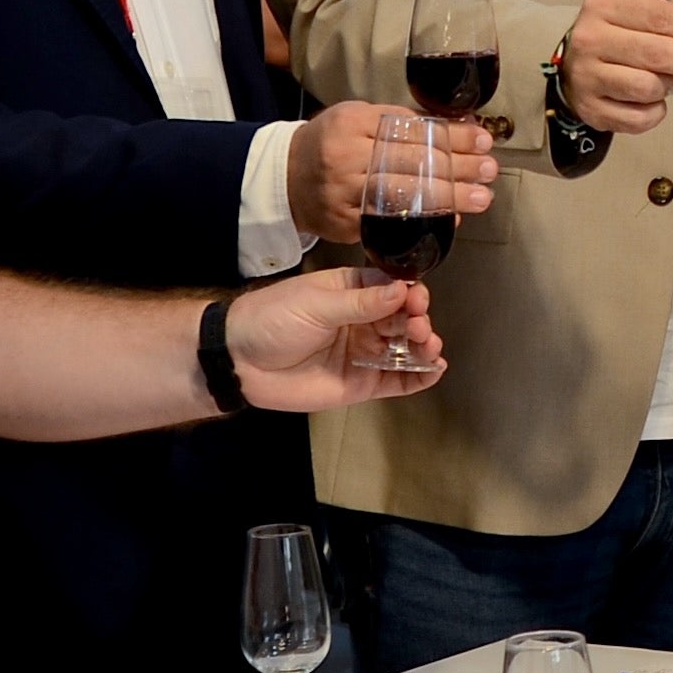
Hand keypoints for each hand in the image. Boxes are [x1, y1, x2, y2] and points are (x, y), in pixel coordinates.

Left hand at [221, 269, 443, 402]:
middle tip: (419, 328)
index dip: (410, 295)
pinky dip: (419, 376)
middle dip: (418, 322)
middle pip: (405, 319)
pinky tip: (433, 370)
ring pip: (406, 350)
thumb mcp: (315, 304)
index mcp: (353, 291)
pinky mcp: (363, 382)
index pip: (393, 289)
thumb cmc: (272, 319)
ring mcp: (366, 352)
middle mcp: (365, 321)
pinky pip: (398, 381)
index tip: (417, 301)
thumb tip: (401, 291)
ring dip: (424, 347)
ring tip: (428, 348)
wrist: (239, 361)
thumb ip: (360, 302)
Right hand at [287, 103, 500, 241]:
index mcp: (351, 123)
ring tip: (480, 197)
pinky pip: (391, 224)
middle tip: (489, 170)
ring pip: (405, 196)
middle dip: (458, 168)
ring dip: (449, 198)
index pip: (413, 130)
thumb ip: (401, 121)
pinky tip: (449, 220)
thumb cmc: (331, 143)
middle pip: (413, 163)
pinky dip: (423, 222)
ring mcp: (344, 193)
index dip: (453, 136)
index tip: (483, 140)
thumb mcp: (357, 118)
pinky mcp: (345, 223)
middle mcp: (346, 157)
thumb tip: (458, 124)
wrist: (286, 178)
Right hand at [556, 0, 672, 128]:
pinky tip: (651, 101)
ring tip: (665, 79)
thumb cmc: (614, 38)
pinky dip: (655, 113)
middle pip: (658, 53)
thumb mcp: (636, 14)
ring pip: (648, 87)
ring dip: (668, 86)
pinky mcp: (590, 108)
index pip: (661, 17)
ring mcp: (587, 76)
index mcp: (605, 5)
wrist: (573, 66)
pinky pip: (639, 118)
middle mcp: (591, 39)